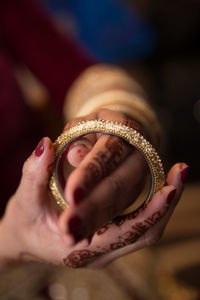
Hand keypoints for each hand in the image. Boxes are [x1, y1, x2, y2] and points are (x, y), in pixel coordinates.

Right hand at [0, 110, 188, 267]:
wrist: (23, 238)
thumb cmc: (23, 221)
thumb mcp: (24, 199)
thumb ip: (35, 173)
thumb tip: (46, 145)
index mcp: (76, 249)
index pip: (121, 234)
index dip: (148, 212)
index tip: (170, 189)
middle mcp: (97, 254)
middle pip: (144, 235)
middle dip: (164, 206)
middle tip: (181, 173)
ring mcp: (106, 248)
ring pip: (146, 232)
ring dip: (163, 206)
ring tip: (178, 175)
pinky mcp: (109, 237)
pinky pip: (139, 226)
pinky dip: (153, 207)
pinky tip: (164, 184)